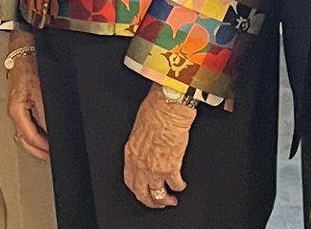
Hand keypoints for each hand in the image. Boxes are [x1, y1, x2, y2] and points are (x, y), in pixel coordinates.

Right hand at [4, 33, 48, 160]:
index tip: (54, 151)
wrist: (25, 49)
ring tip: (50, 147)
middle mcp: (14, 112)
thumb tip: (52, 131)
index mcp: (16, 111)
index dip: (43, 147)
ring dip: (37, 143)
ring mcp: (17, 108)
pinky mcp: (21, 103)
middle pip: (25, 140)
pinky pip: (28, 124)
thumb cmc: (29, 66)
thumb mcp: (41, 92)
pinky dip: (36, 132)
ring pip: (25, 133)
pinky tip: (45, 132)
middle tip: (52, 155)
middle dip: (38, 150)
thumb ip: (46, 113)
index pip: (30, 137)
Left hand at [124, 90, 194, 208]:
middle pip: (142, 193)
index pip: (129, 180)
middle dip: (150, 201)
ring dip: (165, 200)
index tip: (142, 192)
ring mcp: (155, 168)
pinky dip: (179, 187)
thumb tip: (145, 151)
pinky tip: (181, 184)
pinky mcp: (172, 167)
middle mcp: (141, 164)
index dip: (137, 190)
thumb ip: (140, 145)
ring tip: (170, 200)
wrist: (168, 107)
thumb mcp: (138, 128)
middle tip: (157, 203)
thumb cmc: (155, 110)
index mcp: (131, 153)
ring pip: (158, 194)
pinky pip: (176, 185)